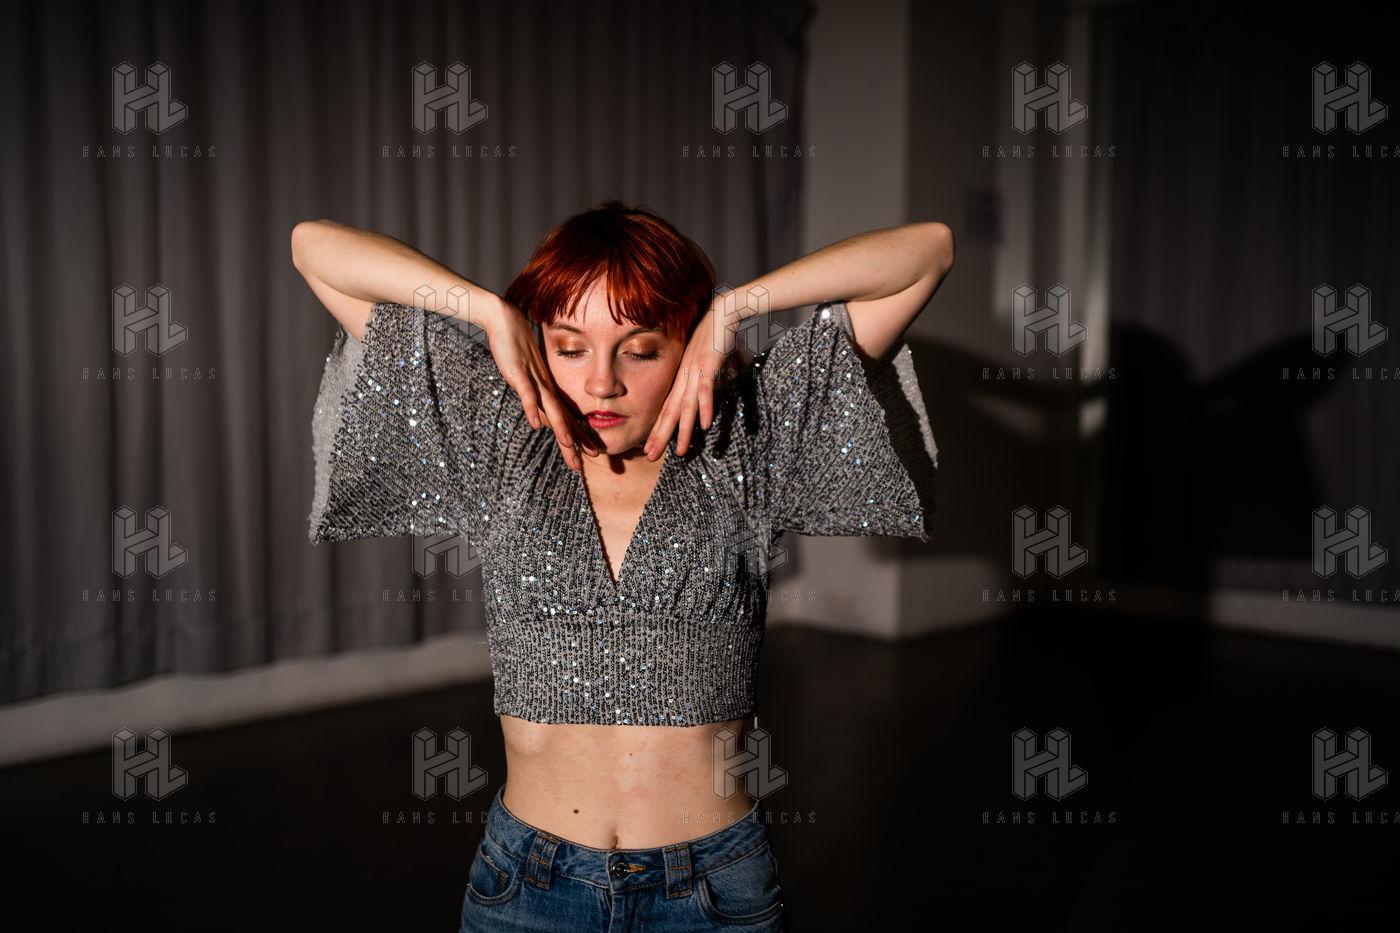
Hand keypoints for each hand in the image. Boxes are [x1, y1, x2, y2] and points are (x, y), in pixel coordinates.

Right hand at [481, 299, 597, 470]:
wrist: (507, 321)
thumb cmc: (517, 349)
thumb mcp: (528, 378)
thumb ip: (535, 398)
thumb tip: (541, 420)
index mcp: (549, 391)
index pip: (567, 418)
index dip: (579, 437)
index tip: (591, 454)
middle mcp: (546, 388)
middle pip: (563, 419)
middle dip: (574, 442)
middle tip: (586, 461)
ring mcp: (534, 381)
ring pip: (550, 408)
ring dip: (560, 428)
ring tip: (569, 445)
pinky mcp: (519, 375)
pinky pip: (527, 394)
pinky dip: (532, 409)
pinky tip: (535, 425)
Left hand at [644, 301, 738, 459]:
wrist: (723, 311)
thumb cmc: (715, 336)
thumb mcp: (705, 363)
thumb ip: (704, 381)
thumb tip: (706, 399)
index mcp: (681, 378)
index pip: (666, 408)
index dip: (658, 429)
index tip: (650, 447)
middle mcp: (684, 377)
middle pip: (670, 411)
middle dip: (661, 436)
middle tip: (651, 456)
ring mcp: (695, 371)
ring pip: (686, 406)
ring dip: (683, 430)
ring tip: (680, 452)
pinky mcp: (709, 364)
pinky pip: (706, 389)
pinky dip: (705, 407)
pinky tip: (705, 425)